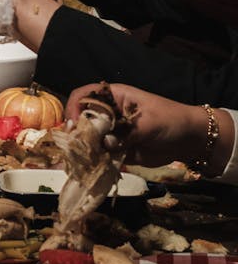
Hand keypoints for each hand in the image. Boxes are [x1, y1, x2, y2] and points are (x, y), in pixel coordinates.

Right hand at [66, 82, 207, 167]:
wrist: (190, 140)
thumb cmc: (170, 121)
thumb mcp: (149, 123)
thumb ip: (127, 132)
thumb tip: (106, 143)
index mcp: (114, 97)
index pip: (84, 95)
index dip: (75, 107)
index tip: (74, 125)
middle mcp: (108, 113)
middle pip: (81, 119)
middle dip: (76, 132)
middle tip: (75, 147)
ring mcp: (111, 132)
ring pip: (88, 139)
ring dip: (83, 150)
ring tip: (80, 161)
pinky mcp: (117, 149)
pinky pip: (100, 155)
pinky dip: (95, 161)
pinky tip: (91, 168)